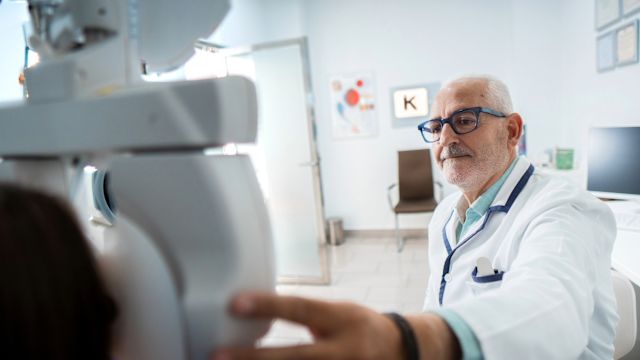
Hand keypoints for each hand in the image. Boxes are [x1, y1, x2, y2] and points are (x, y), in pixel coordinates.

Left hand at [210, 291, 403, 359]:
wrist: (401, 350)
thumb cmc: (361, 327)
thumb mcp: (338, 312)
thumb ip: (307, 316)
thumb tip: (266, 314)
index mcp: (341, 319)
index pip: (300, 308)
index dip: (268, 305)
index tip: (235, 304)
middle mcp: (344, 350)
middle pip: (295, 356)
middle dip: (255, 359)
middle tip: (218, 355)